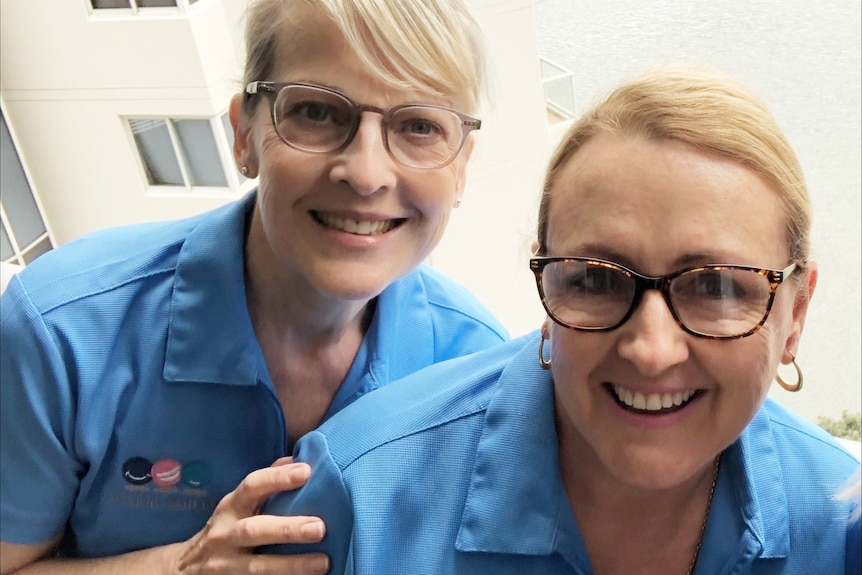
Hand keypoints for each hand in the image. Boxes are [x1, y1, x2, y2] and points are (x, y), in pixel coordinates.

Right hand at [171, 458, 328, 574]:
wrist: (184, 568)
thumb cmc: (226, 527)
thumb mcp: (238, 503)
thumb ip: (267, 482)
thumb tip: (300, 459)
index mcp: (232, 506)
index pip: (252, 486)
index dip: (277, 478)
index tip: (306, 472)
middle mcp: (225, 534)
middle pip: (254, 530)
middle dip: (287, 529)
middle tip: (320, 527)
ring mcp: (225, 564)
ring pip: (257, 566)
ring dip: (291, 564)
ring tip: (323, 562)